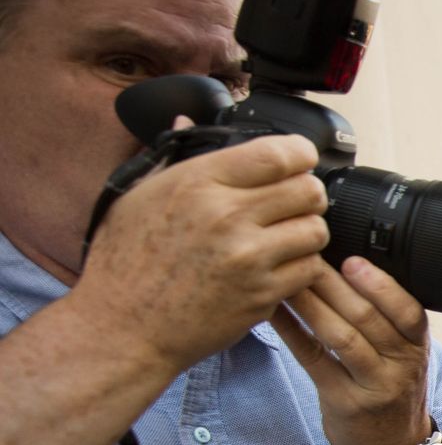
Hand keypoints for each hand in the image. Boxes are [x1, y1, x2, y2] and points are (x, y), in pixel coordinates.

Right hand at [69, 131, 327, 374]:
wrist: (122, 328)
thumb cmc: (123, 264)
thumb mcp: (136, 197)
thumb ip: (172, 158)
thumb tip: (186, 116)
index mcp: (197, 182)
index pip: (276, 153)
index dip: (299, 153)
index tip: (300, 159)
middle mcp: (226, 215)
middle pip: (308, 189)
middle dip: (307, 194)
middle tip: (294, 204)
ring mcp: (248, 257)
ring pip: (316, 229)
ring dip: (307, 232)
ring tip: (286, 238)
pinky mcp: (262, 294)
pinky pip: (309, 269)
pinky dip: (302, 268)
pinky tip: (279, 268)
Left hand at [270, 256, 432, 444]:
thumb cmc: (394, 393)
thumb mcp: (407, 357)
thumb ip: (389, 322)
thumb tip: (351, 268)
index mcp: (418, 348)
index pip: (408, 311)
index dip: (380, 284)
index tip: (352, 259)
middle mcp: (401, 367)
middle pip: (368, 318)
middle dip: (333, 284)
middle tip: (305, 256)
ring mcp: (374, 387)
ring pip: (341, 338)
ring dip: (310, 304)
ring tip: (286, 278)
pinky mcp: (344, 403)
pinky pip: (314, 359)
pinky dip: (292, 331)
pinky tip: (274, 311)